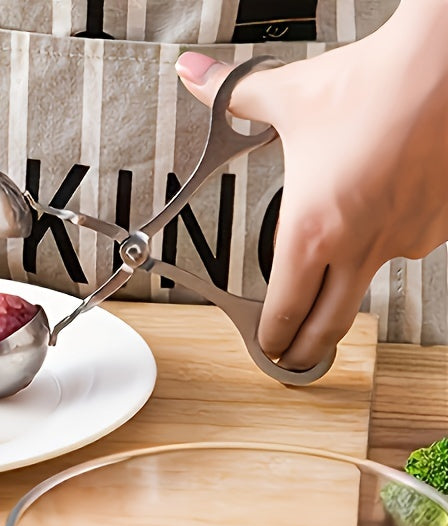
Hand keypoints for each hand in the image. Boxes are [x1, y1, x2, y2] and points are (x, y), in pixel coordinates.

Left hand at [176, 0, 447, 368]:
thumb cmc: (375, 82)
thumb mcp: (291, 94)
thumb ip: (234, 97)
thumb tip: (192, 76)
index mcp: (312, 229)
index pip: (284, 309)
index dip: (271, 337)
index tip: (266, 346)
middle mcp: (359, 245)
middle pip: (327, 325)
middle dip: (306, 349)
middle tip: (295, 359)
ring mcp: (405, 240)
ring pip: (369, 282)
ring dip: (348, 285)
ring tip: (334, 270)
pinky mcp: (440, 227)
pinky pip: (408, 246)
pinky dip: (389, 239)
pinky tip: (382, 208)